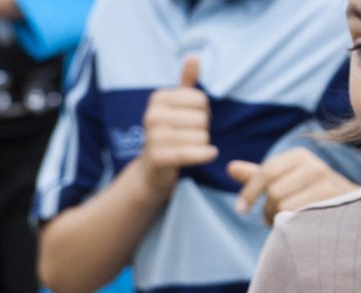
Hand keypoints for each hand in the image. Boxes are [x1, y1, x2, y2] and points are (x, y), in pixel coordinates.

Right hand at [137, 56, 216, 180]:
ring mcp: (153, 136)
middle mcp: (152, 114)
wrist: (153, 168)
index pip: (201, 99)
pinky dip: (205, 154)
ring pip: (201, 136)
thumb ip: (187, 82)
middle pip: (202, 118)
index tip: (191, 120)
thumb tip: (194, 56)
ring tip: (189, 147)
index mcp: (158, 98)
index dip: (203, 112)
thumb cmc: (171, 132)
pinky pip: (192, 152)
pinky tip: (209, 154)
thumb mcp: (177, 105)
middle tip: (190, 137)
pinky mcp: (159, 157)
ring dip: (202, 145)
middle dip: (203, 130)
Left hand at [228, 149, 357, 225]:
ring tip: (285, 222)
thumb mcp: (285, 180)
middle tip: (270, 219)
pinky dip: (292, 224)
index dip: (249, 192)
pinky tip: (297, 225)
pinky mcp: (332, 203)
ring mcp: (326, 184)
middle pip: (274, 191)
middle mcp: (314, 166)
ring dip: (278, 219)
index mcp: (300, 155)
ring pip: (284, 205)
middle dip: (267, 210)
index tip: (241, 209)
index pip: (266, 172)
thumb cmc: (313, 194)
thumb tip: (230, 168)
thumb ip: (258, 176)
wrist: (354, 208)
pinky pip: (298, 215)